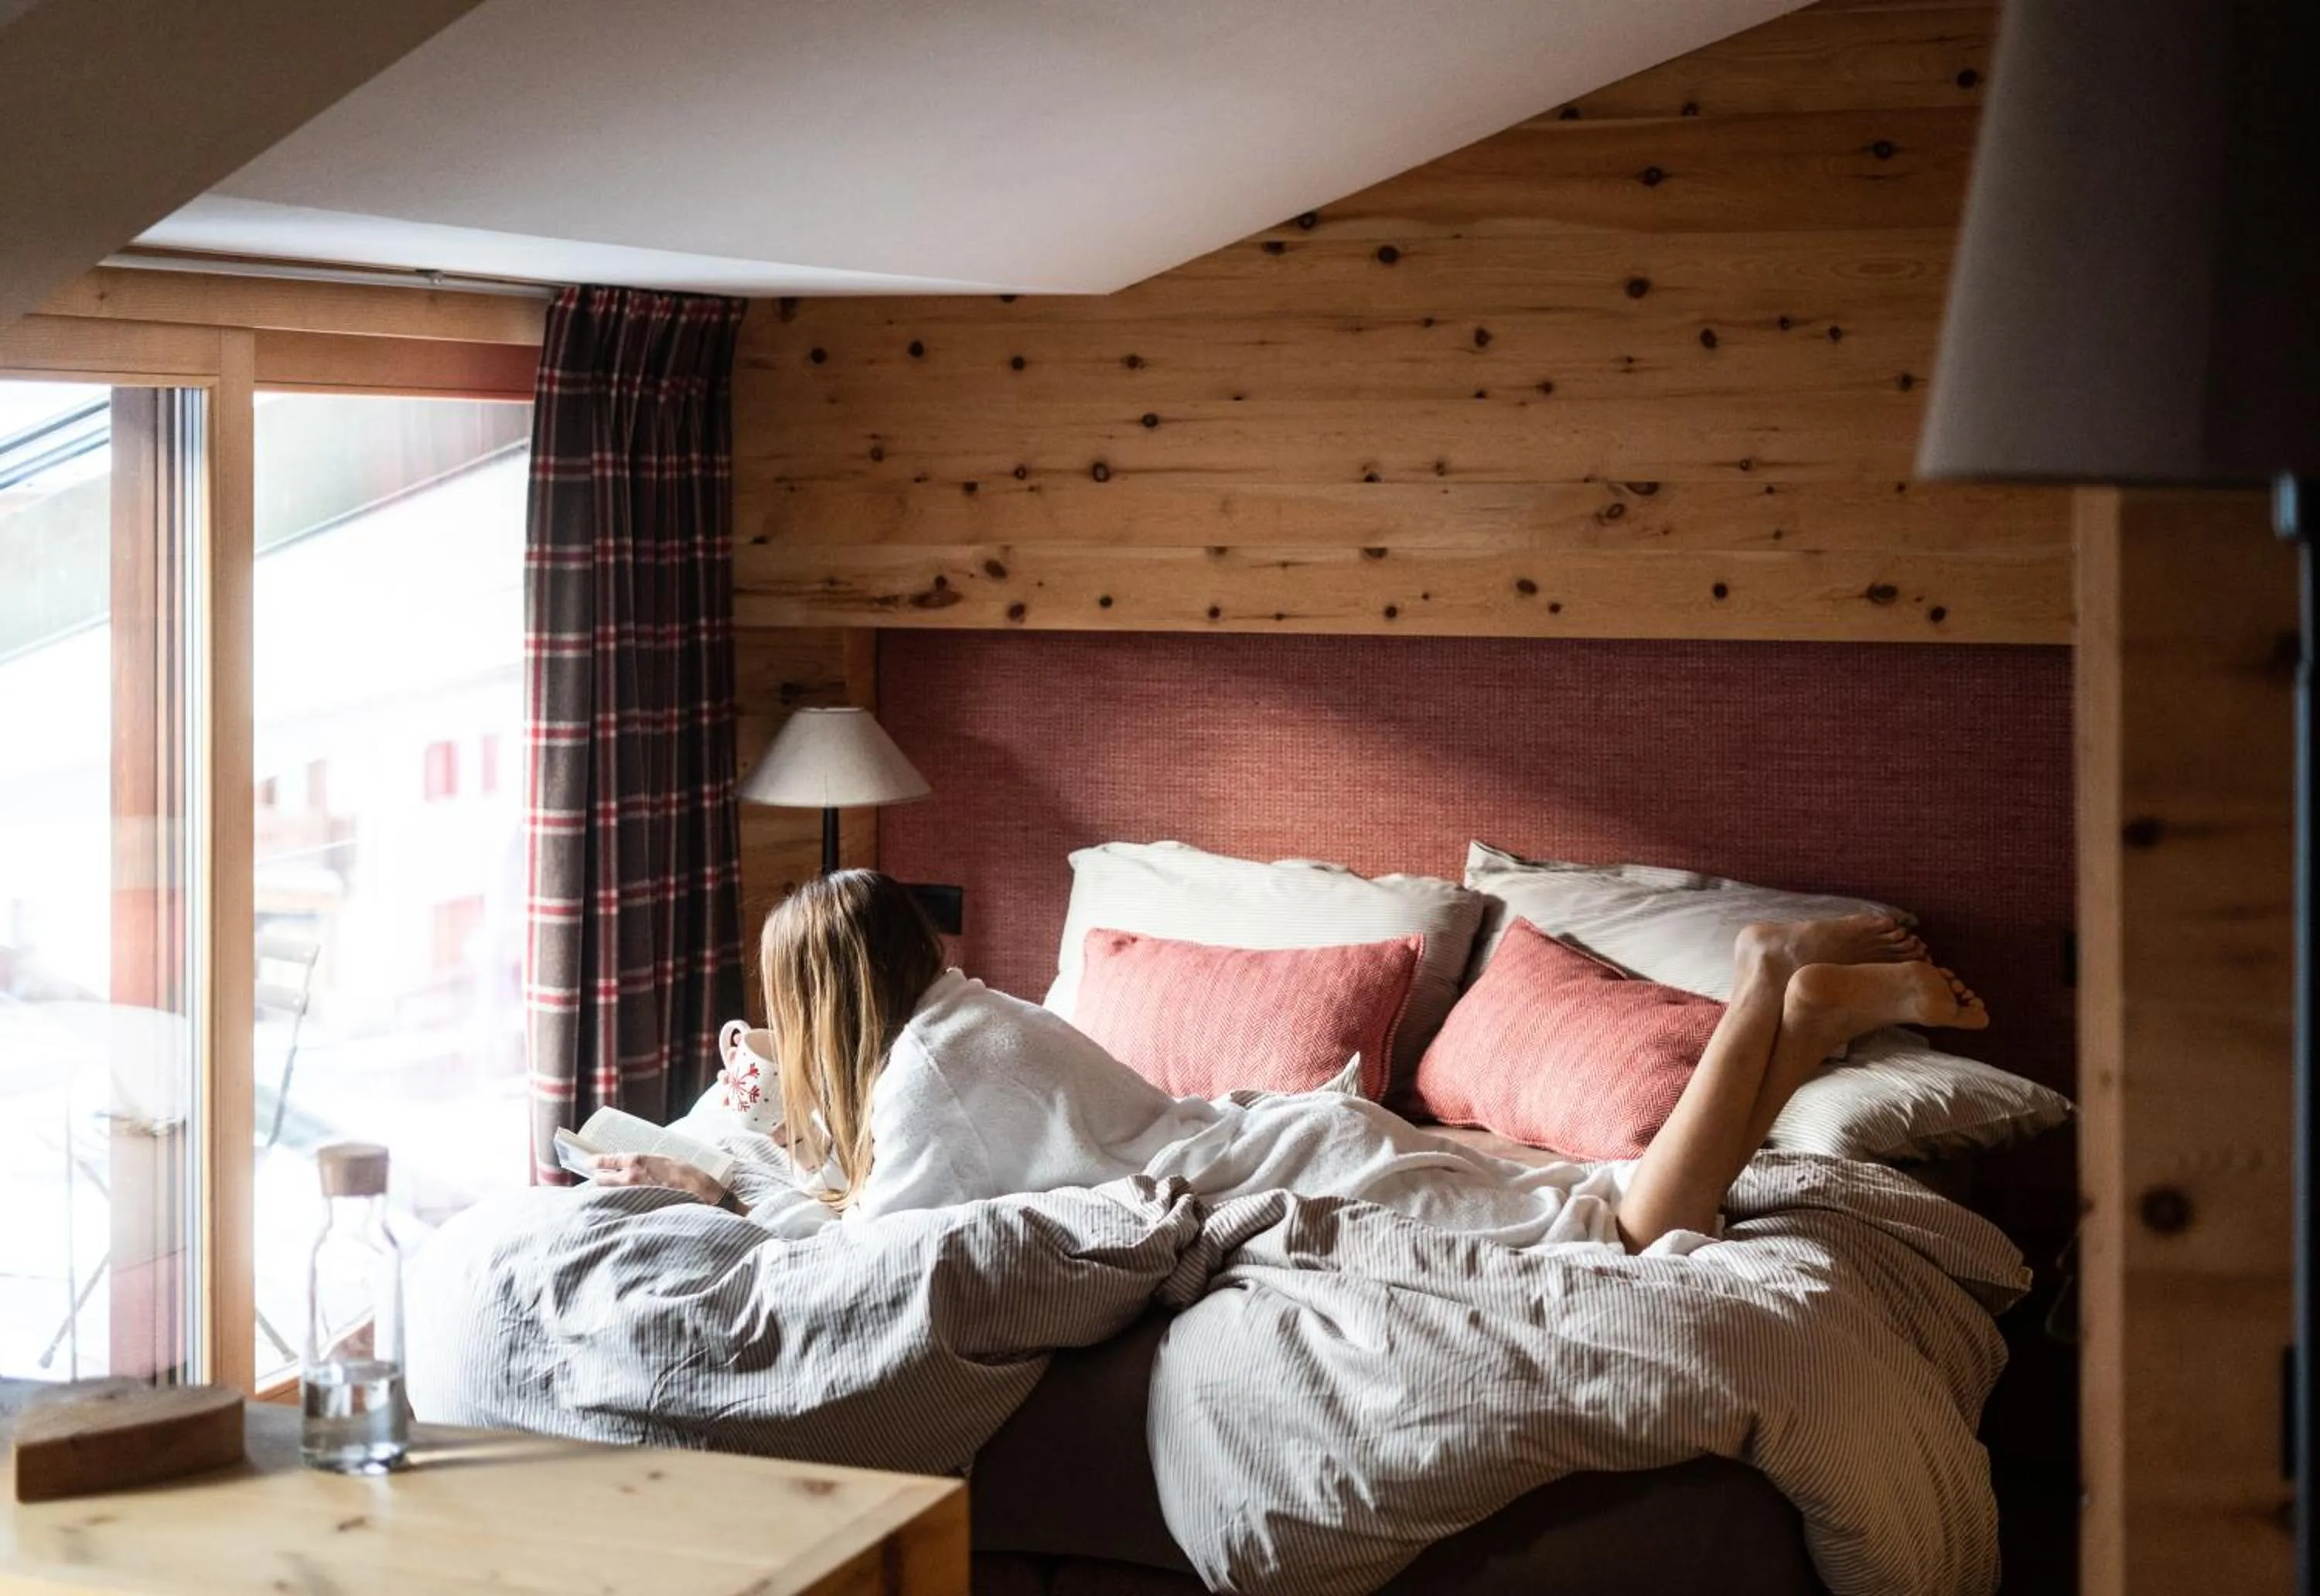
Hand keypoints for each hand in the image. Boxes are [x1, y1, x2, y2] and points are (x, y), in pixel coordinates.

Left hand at [590, 1153, 728, 1207]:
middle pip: (601, 1179)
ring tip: (608, 1193)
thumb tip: (633, 1164)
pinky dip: (617, 1205)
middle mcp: (630, 1178)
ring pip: (608, 1194)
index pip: (606, 1160)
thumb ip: (646, 1163)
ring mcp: (632, 1196)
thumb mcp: (666, 1160)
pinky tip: (619, 1206)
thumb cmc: (688, 1176)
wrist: (700, 1197)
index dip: (595, 1161)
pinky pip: (620, 1206)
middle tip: (598, 1178)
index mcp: (638, 1161)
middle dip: (598, 1178)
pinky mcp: (636, 1210)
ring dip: (606, 1192)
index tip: (589, 1162)